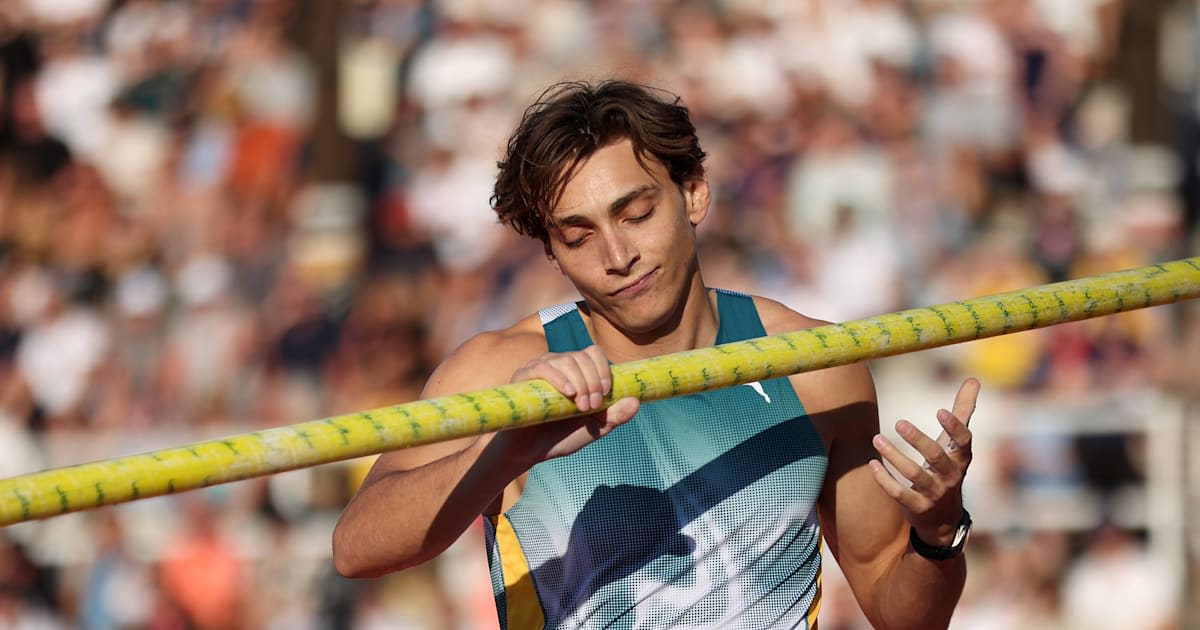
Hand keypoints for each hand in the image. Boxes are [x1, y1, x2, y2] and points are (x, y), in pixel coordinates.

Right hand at [494, 345, 639, 465]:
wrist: (526, 452)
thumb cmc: (559, 438)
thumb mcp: (593, 430)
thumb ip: (614, 417)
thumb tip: (636, 402)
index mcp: (576, 372)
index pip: (593, 353)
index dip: (603, 369)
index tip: (606, 392)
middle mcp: (558, 365)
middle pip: (583, 356)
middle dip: (593, 381)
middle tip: (591, 406)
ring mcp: (540, 368)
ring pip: (567, 360)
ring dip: (580, 382)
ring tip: (580, 407)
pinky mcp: (523, 377)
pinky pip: (544, 367)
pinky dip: (560, 378)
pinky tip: (568, 393)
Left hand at [868, 377, 978, 546]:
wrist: (943, 518)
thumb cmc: (947, 468)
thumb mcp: (956, 443)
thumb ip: (963, 411)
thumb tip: (973, 379)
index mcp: (961, 458)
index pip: (964, 441)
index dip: (954, 427)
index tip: (940, 411)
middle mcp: (951, 476)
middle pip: (936, 457)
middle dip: (918, 440)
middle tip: (899, 422)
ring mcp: (934, 494)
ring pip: (915, 476)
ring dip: (895, 457)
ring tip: (876, 438)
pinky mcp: (917, 508)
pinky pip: (899, 494)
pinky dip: (884, 480)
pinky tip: (872, 463)